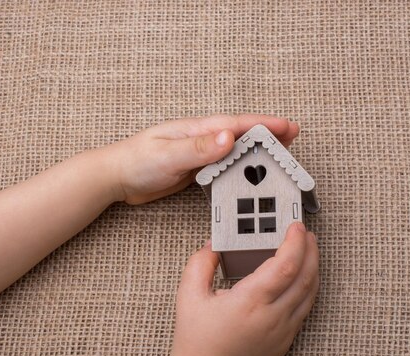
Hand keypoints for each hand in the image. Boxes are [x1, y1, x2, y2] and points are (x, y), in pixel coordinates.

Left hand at [98, 114, 299, 203]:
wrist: (116, 177)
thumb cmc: (136, 161)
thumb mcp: (167, 155)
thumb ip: (198, 149)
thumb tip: (228, 138)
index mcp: (197, 130)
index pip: (236, 125)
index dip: (263, 125)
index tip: (286, 126)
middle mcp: (201, 138)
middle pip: (241, 133)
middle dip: (268, 133)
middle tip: (293, 136)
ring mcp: (199, 153)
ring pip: (235, 149)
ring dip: (257, 149)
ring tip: (279, 152)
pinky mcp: (195, 169)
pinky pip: (225, 165)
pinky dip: (241, 166)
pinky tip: (249, 171)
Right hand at [169, 222, 318, 355]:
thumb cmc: (196, 343)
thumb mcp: (188, 297)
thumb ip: (200, 264)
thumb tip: (213, 245)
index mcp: (250, 302)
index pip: (285, 265)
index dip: (296, 242)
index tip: (296, 226)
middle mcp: (272, 316)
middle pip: (305, 276)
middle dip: (311, 250)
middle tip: (306, 233)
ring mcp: (282, 331)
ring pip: (310, 293)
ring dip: (313, 268)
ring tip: (309, 250)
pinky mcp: (286, 341)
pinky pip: (305, 308)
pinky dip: (308, 287)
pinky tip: (302, 278)